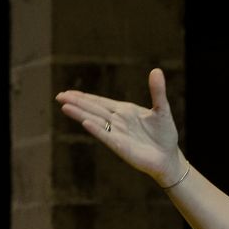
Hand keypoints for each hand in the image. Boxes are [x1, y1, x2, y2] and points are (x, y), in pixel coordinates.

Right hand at [56, 68, 185, 186]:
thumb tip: (156, 70)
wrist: (169, 157)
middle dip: (76, 102)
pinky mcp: (121, 147)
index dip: (84, 97)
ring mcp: (118, 134)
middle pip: (93, 109)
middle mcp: (117, 121)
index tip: (68, 92)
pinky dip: (97, 129)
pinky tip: (86, 123)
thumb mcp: (162, 110)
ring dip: (81, 114)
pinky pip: (107, 136)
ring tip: (65, 106)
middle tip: (59, 96)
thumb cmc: (164, 135)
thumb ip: (157, 91)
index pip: (100, 102)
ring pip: (96, 121)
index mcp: (124, 111)